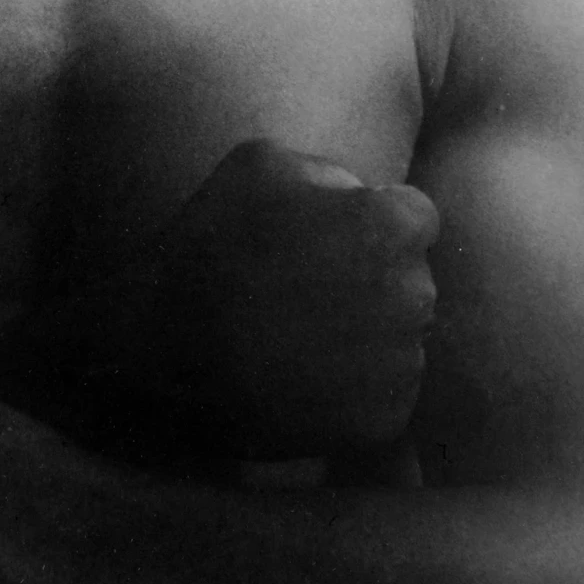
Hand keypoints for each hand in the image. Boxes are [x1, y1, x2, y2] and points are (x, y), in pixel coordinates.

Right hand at [29, 140, 438, 461]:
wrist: (166, 347)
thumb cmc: (211, 243)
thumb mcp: (261, 163)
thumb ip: (328, 171)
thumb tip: (360, 193)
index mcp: (389, 226)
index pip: (417, 219)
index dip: (376, 226)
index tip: (337, 240)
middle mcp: (412, 294)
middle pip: (410, 280)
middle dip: (373, 281)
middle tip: (310, 291)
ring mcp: (401, 363)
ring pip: (400, 340)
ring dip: (366, 336)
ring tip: (301, 337)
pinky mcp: (383, 420)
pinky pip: (384, 396)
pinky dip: (353, 390)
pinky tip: (302, 377)